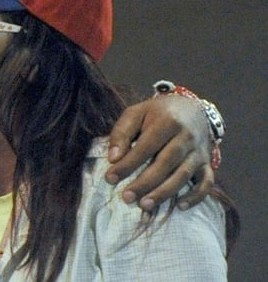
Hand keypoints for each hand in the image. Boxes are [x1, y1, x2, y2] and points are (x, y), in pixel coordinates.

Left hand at [105, 94, 212, 210]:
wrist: (191, 109)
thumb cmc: (156, 114)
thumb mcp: (136, 113)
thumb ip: (122, 133)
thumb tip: (113, 158)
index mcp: (167, 121)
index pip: (146, 147)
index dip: (128, 164)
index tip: (110, 178)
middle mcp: (186, 137)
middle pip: (165, 163)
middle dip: (144, 183)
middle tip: (126, 197)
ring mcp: (199, 152)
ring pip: (183, 175)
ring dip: (164, 192)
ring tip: (145, 205)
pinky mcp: (207, 163)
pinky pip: (206, 183)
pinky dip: (195, 196)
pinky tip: (179, 206)